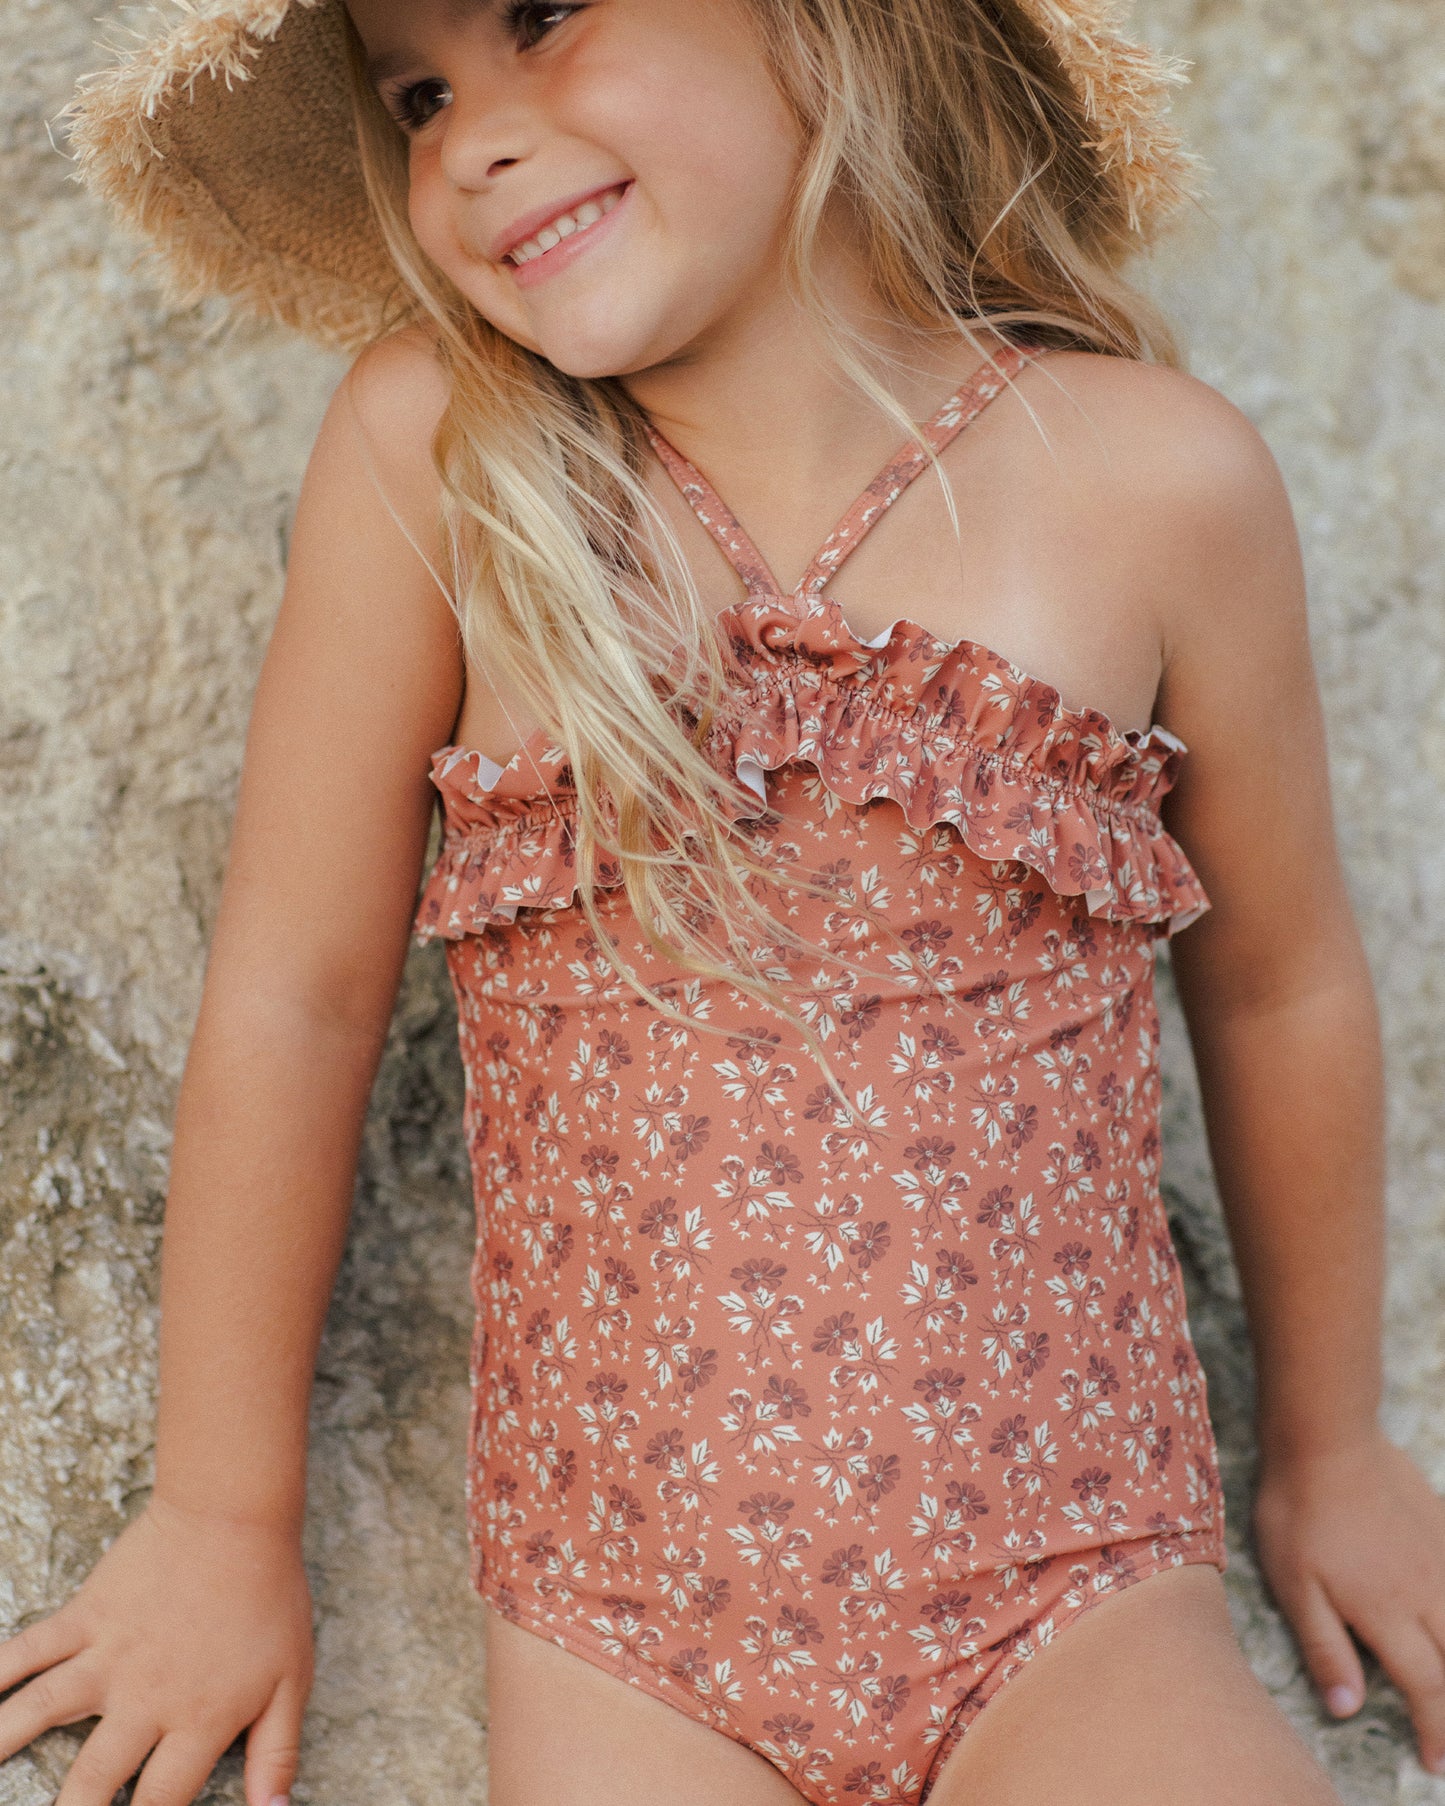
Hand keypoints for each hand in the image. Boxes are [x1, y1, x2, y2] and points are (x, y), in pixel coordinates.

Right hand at [0, 1495, 312, 1805]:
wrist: (236, 1516)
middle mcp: (145, 1697)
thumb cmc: (270, 1596)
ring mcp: (109, 1654)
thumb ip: (277, 1752)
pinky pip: (30, 1647)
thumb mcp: (292, 1679)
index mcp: (198, 1721)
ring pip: (40, 1712)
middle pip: (92, 1781)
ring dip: (4, 1741)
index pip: (159, 1803)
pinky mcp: (87, 1614)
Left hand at [1253, 1427, 1444, 1774]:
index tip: (1435, 1762)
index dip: (1435, 1730)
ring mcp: (1442, 1560)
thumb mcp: (1295, 1585)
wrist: (1327, 1439)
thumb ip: (1324, 1647)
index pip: (1426, 1688)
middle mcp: (1428, 1594)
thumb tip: (1347, 1707)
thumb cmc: (1300, 1513)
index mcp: (1388, 1614)